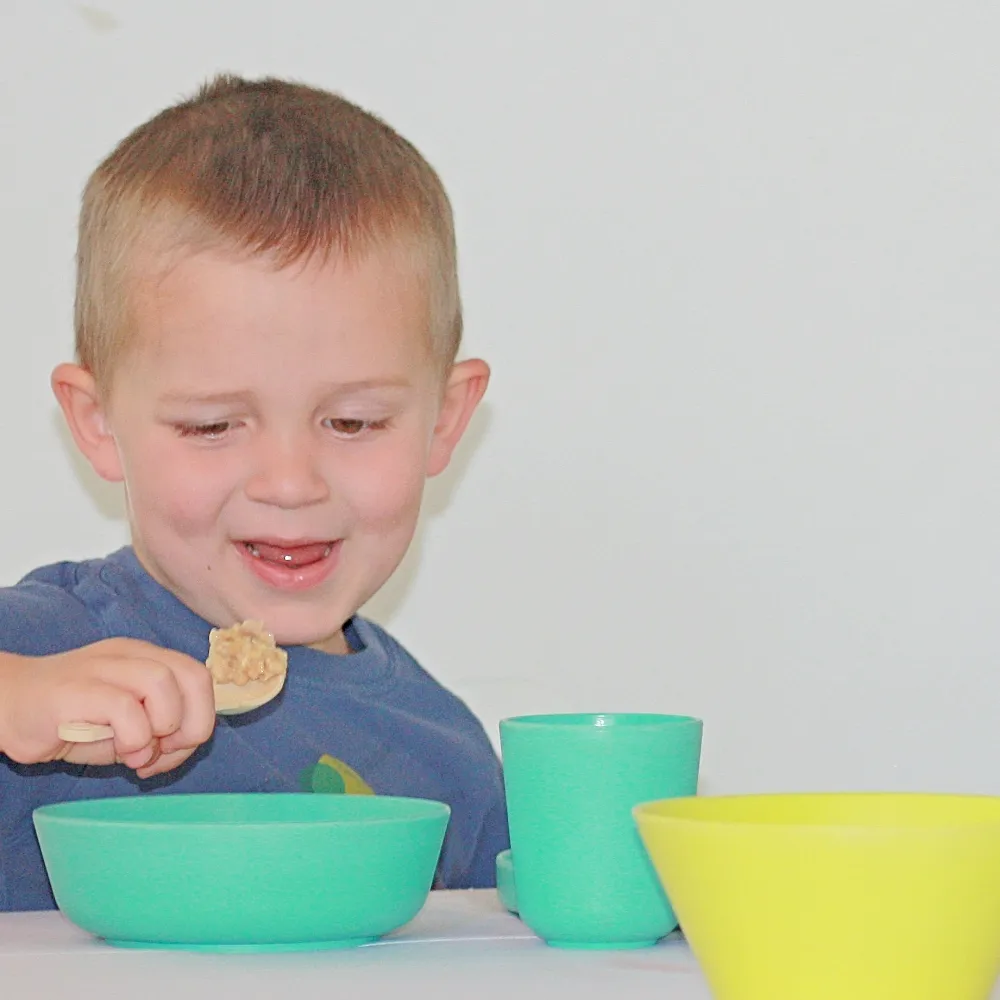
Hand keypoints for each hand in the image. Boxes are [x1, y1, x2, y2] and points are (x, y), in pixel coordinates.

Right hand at [0, 639, 215, 777]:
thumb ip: (156, 734)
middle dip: (193, 722)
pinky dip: (135, 738)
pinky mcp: (77, 689)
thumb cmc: (68, 721)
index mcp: (145, 658)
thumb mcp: (124, 728)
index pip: (199, 676)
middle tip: (167, 750)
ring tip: (139, 752)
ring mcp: (102, 668)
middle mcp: (129, 656)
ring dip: (163, 727)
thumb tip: (181, 748)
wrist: (5, 708)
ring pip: (162, 683)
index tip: (178, 749)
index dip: (201, 717)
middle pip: (192, 676)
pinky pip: (125, 708)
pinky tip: (123, 754)